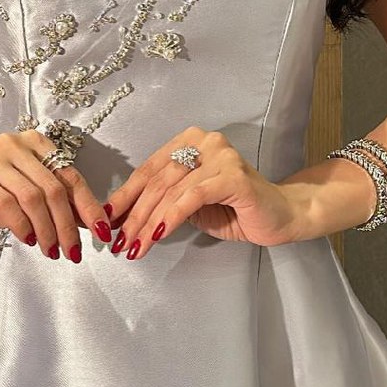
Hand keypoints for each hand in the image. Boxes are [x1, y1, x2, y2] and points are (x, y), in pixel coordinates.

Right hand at [0, 131, 112, 262]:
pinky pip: (7, 204)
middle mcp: (14, 144)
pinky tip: (28, 239)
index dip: (88, 205)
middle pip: (54, 187)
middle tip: (73, 251)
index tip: (101, 231)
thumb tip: (95, 223)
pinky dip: (22, 226)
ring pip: (33, 197)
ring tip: (50, 250)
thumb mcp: (29, 200)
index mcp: (34, 143)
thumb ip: (58, 205)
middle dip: (68, 225)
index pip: (70, 175)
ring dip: (47, 230)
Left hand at [105, 126, 309, 259]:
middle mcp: (204, 141)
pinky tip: (157, 235)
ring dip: (147, 222)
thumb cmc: (234, 210)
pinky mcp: (232, 177)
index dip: (125, 196)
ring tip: (134, 246)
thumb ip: (162, 201)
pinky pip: (191, 198)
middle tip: (118, 241)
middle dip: (133, 215)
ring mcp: (220, 156)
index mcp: (190, 140)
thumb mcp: (189, 203)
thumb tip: (121, 217)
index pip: (149, 169)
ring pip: (170, 190)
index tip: (106, 220)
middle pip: (156, 180)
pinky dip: (170, 218)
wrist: (280, 216)